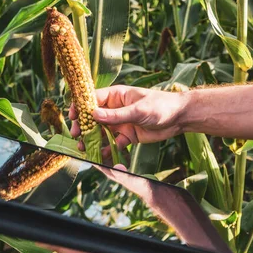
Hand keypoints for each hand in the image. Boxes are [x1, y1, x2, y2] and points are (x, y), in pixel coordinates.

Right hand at [70, 85, 187, 153]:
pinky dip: (106, 150)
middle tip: (76, 135)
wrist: (179, 118)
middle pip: (94, 117)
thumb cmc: (161, 106)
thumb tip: (93, 115)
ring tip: (83, 148)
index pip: (93, 99)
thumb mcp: (138, 110)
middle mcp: (115, 109)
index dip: (81, 106)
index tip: (73, 116)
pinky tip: (100, 156)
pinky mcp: (127, 136)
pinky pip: (113, 144)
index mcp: (116, 95)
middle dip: (84, 126)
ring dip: (92, 139)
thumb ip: (117, 115)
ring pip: (101, 132)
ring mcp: (121, 123)